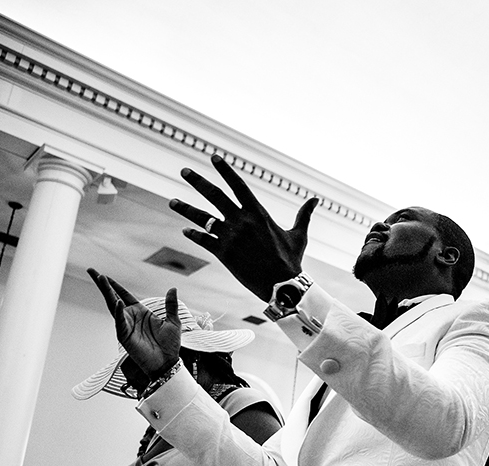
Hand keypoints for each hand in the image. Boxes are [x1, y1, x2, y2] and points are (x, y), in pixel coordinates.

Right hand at [87, 270, 181, 377]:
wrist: (167, 363)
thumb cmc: (169, 344)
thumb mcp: (173, 321)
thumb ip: (171, 305)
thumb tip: (173, 288)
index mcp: (140, 312)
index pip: (124, 295)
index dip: (115, 285)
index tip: (104, 275)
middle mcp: (130, 317)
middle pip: (113, 297)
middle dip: (103, 284)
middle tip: (92, 271)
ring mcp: (126, 326)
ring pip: (113, 306)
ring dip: (107, 293)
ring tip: (101, 279)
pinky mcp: (125, 336)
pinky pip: (120, 322)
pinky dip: (118, 312)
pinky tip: (117, 302)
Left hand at [169, 154, 319, 300]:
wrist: (282, 286)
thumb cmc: (291, 260)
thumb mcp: (299, 235)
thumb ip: (304, 215)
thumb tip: (316, 199)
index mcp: (258, 213)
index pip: (238, 185)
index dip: (225, 169)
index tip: (213, 157)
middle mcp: (241, 221)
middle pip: (214, 195)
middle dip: (197, 181)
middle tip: (184, 171)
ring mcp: (230, 237)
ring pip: (202, 218)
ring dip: (186, 208)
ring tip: (172, 201)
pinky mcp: (223, 253)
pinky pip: (203, 240)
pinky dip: (193, 234)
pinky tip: (186, 229)